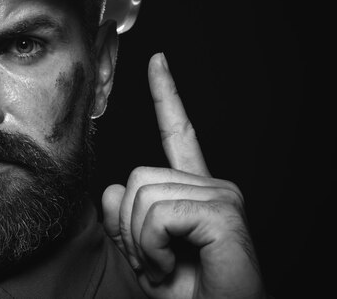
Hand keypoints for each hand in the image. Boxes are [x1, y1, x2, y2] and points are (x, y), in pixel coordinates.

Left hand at [102, 53, 265, 298]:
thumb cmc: (182, 289)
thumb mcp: (139, 249)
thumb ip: (123, 216)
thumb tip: (113, 189)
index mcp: (192, 188)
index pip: (177, 132)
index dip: (166, 95)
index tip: (157, 61)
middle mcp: (211, 184)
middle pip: (136, 177)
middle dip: (130, 227)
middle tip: (154, 258)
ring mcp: (220, 195)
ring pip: (143, 195)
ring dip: (141, 242)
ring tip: (165, 264)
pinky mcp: (222, 212)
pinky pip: (159, 214)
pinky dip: (153, 248)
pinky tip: (172, 265)